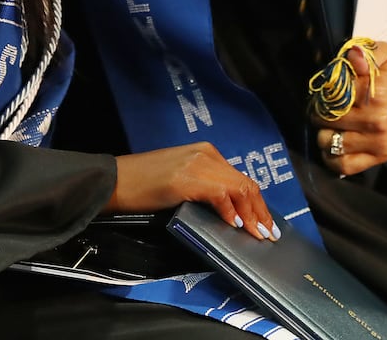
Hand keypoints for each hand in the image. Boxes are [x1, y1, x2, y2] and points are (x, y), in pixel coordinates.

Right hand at [106, 142, 280, 241]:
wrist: (117, 180)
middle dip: (260, 211)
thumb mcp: (182, 180)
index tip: (266, 224)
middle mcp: (205, 154)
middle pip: (244, 183)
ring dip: (251, 214)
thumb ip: (205, 186)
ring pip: (238, 187)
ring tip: (256, 234)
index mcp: (205, 152)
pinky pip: (220, 193)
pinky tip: (234, 224)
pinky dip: (230, 210)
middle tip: (268, 234)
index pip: (240, 178)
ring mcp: (196, 164)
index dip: (257, 203)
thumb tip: (230, 210)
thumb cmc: (145, 184)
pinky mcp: (186, 179)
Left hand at [312, 41, 386, 175]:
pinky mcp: (383, 155)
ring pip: (331, 144)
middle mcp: (376, 120)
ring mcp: (379, 142)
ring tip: (325, 124)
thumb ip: (362, 54)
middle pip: (327, 120)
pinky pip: (348, 166)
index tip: (323, 90)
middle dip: (319, 111)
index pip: (330, 96)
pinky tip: (331, 144)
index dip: (322, 92)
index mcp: (374, 93)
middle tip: (321, 106)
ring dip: (322, 133)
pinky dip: (333, 158)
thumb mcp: (384, 52)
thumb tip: (350, 58)